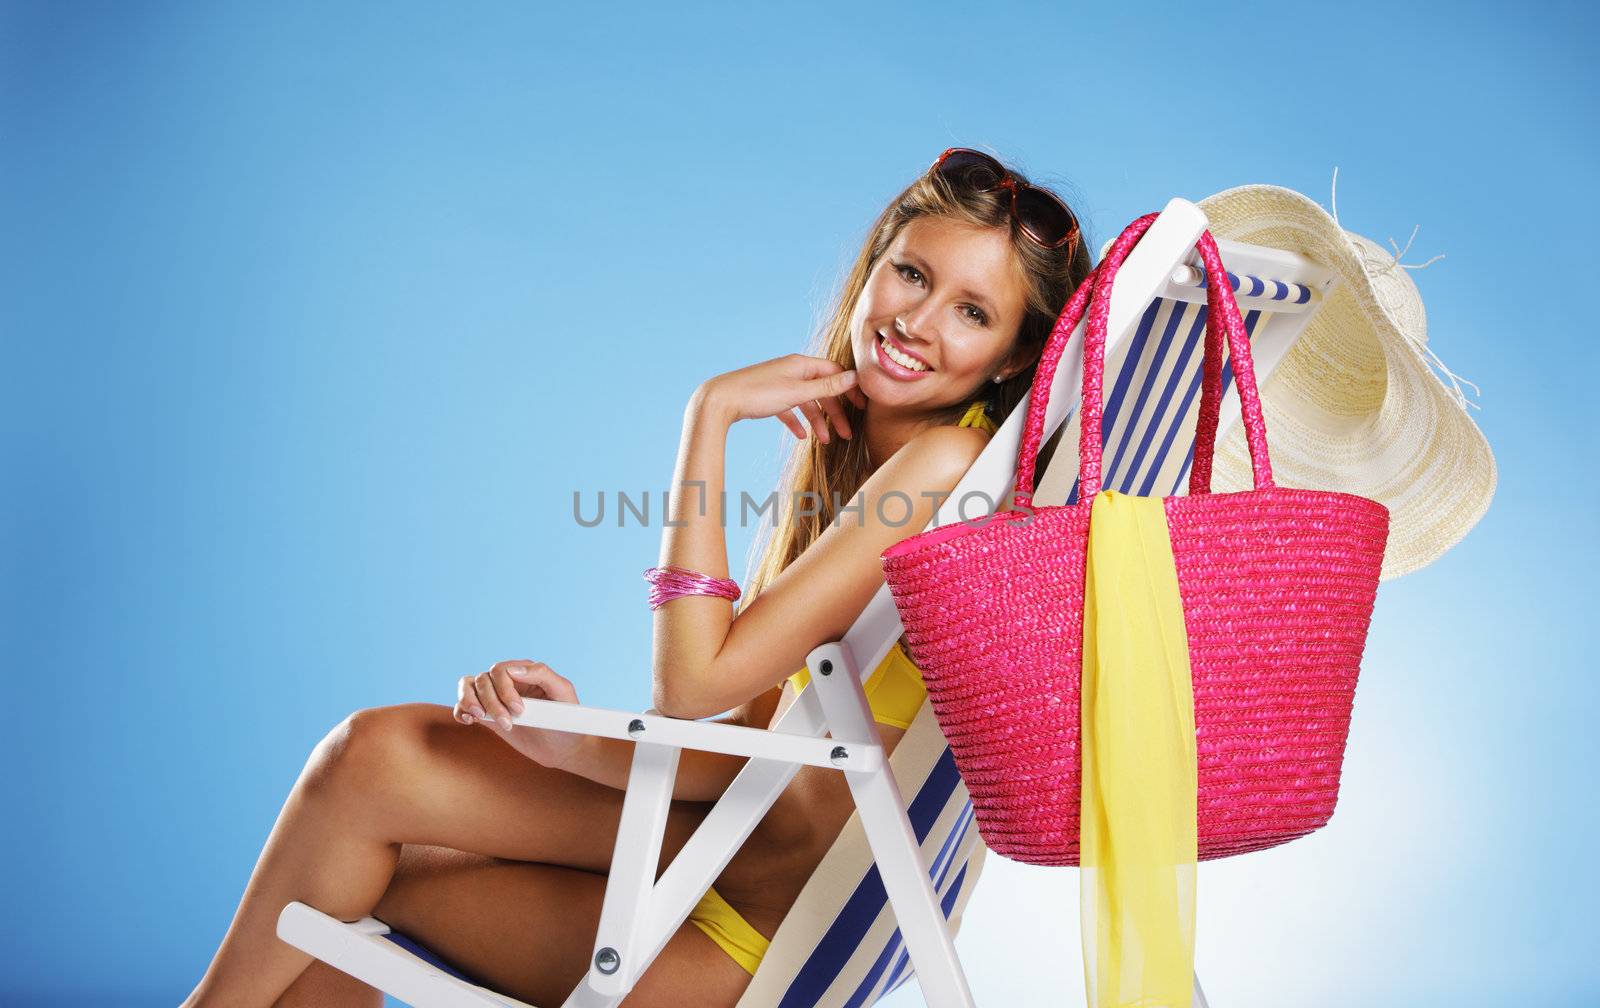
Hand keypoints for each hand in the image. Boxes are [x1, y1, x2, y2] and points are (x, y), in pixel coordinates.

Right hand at [455, 660, 584, 768]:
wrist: (562, 748)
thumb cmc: (567, 718)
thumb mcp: (563, 693)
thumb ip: (543, 674)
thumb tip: (514, 669)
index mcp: (525, 672)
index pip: (501, 670)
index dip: (504, 689)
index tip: (519, 710)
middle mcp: (508, 681)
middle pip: (483, 680)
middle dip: (492, 702)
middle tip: (508, 724)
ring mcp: (496, 698)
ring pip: (469, 686)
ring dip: (471, 702)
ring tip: (481, 717)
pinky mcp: (488, 715)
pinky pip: (463, 704)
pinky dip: (460, 709)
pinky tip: (469, 720)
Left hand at [700, 354, 868, 442]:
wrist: (720, 400)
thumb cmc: (758, 393)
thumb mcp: (797, 392)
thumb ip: (826, 386)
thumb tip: (854, 377)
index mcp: (801, 364)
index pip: (835, 373)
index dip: (850, 389)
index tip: (861, 408)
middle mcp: (792, 371)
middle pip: (822, 390)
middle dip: (835, 412)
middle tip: (847, 433)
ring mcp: (780, 384)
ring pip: (807, 402)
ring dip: (817, 421)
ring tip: (824, 441)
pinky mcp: (768, 398)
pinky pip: (789, 409)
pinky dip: (797, 422)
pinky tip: (800, 437)